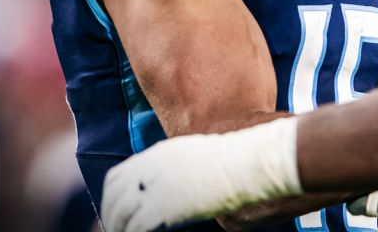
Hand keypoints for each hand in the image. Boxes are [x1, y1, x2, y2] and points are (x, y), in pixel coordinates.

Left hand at [102, 119, 300, 231]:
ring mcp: (160, 187)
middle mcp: (155, 167)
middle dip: (113, 217)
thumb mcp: (211, 152)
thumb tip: (189, 190)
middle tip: (116, 229)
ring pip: (122, 215)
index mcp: (163, 153)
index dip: (114, 198)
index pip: (120, 177)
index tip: (116, 212)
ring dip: (121, 227)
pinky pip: (137, 227)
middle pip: (116, 198)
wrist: (264, 158)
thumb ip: (193, 168)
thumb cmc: (253, 153)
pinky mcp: (167, 207)